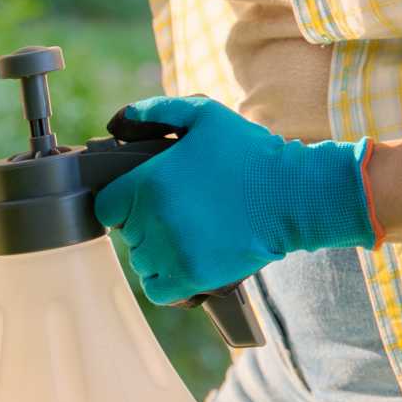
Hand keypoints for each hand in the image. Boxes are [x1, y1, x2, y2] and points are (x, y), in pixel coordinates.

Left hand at [93, 96, 379, 304]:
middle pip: (127, 234)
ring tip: (187, 237)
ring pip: (142, 261)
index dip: (124, 204)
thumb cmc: (250, 153)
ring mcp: (173, 251)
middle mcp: (153, 219)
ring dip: (157, 253)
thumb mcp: (203, 114)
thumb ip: (156, 111)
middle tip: (180, 214)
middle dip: (146, 224)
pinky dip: (166, 282)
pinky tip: (184, 263)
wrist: (294, 194)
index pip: (106, 207)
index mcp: (148, 183)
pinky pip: (158, 290)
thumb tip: (117, 122)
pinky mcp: (194, 276)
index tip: (146, 201)